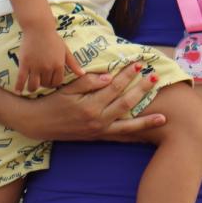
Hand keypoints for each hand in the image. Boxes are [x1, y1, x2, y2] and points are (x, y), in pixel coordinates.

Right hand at [12, 64, 162, 140]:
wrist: (38, 123)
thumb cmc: (51, 102)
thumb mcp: (67, 89)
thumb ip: (88, 82)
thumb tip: (110, 77)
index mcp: (90, 106)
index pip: (114, 87)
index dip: (127, 75)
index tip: (138, 64)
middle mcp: (97, 121)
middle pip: (125, 104)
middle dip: (141, 91)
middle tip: (155, 79)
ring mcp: (98, 131)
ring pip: (127, 126)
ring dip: (146, 120)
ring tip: (163, 116)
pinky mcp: (97, 137)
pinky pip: (119, 137)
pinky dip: (133, 136)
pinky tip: (145, 135)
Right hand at [15, 27, 84, 93]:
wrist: (39, 28)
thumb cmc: (53, 38)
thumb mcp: (65, 51)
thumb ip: (73, 64)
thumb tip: (82, 74)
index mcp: (59, 65)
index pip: (57, 82)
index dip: (53, 84)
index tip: (49, 82)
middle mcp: (48, 68)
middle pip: (46, 84)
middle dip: (44, 84)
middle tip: (40, 82)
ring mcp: (35, 66)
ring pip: (34, 85)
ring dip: (32, 89)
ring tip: (31, 88)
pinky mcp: (25, 64)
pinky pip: (21, 79)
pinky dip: (19, 86)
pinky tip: (18, 91)